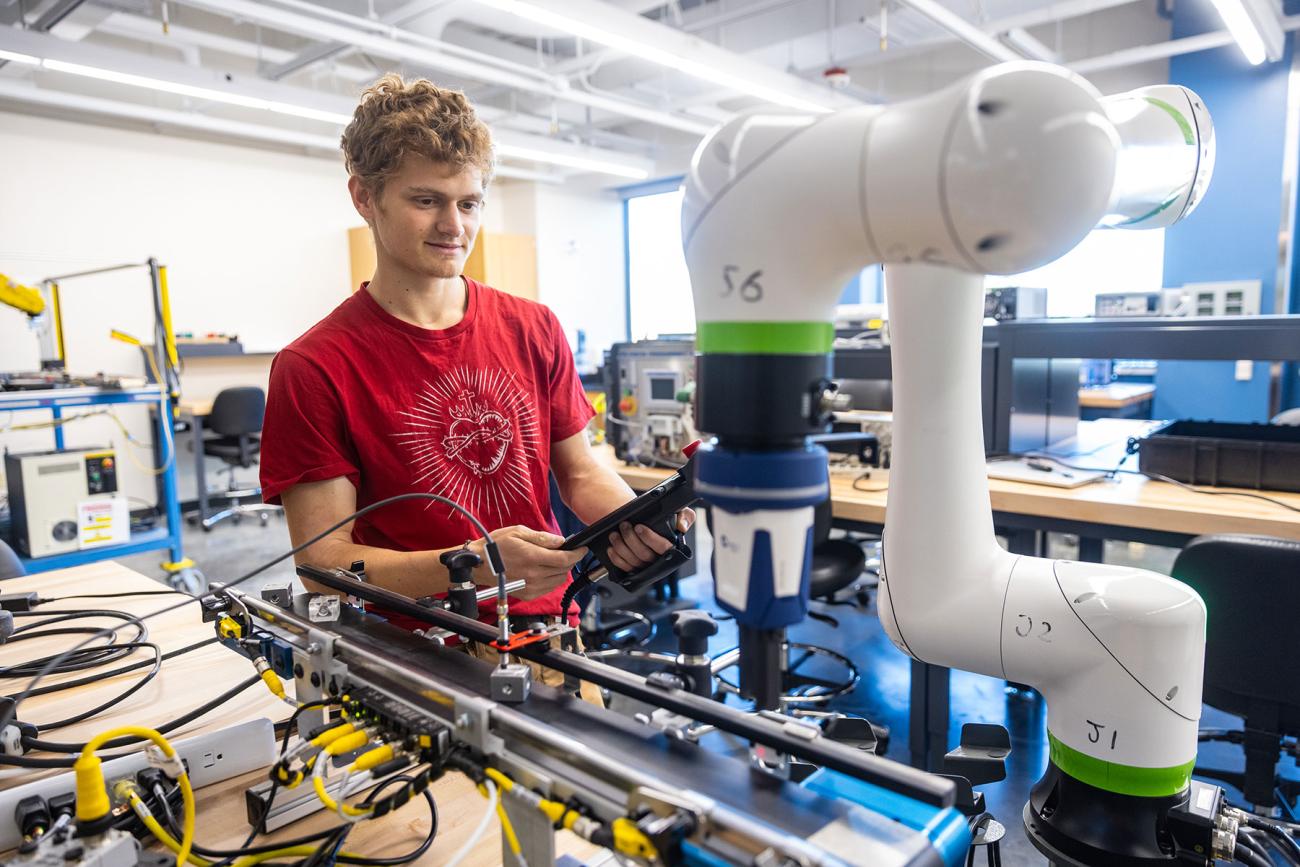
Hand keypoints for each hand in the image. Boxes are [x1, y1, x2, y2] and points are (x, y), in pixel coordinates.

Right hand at [472, 526, 586, 600]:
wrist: (477, 565)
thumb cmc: (494, 546)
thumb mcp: (518, 532)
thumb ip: (542, 538)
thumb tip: (561, 541)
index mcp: (532, 558)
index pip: (565, 559)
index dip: (577, 553)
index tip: (582, 548)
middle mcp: (533, 575)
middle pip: (564, 570)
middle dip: (569, 560)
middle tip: (567, 552)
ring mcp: (531, 587)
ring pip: (559, 580)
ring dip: (561, 570)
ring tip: (554, 560)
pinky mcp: (527, 595)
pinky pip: (548, 588)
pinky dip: (552, 580)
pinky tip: (545, 571)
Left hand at [605, 508, 694, 572]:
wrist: (648, 523)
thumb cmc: (666, 520)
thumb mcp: (680, 514)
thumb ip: (686, 517)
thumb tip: (681, 527)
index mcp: (673, 550)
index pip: (664, 548)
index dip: (650, 538)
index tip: (639, 527)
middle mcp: (660, 561)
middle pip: (645, 555)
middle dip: (631, 539)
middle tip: (624, 526)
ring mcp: (647, 568)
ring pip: (633, 562)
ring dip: (621, 547)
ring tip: (615, 533)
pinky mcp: (635, 571)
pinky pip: (625, 568)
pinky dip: (616, 558)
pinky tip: (612, 547)